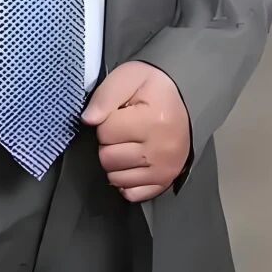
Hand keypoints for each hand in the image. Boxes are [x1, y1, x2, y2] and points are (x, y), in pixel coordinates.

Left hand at [80, 60, 190, 202]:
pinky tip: (131, 163)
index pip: (105, 131)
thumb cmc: (153, 87)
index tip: (118, 112)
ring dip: (115, 162)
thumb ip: (105, 96)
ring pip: (116, 179)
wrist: (184, 100)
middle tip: (121, 129)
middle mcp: (160, 150)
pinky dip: (126, 181)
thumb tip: (87, 120)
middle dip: (107, 142)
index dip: (104, 120)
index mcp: (153, 121)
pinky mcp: (165, 182)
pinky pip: (132, 194)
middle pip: (108, 158)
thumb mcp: (129, 76)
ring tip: (127, 143)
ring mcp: (164, 170)